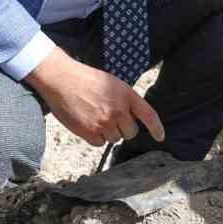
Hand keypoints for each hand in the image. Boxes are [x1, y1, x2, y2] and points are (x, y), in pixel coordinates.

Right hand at [25, 48, 164, 146]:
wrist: (62, 80)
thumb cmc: (87, 80)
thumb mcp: (113, 84)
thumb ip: (125, 101)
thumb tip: (132, 119)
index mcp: (127, 95)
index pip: (149, 115)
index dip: (156, 128)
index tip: (160, 137)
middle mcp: (118, 110)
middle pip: (131, 133)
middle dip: (123, 128)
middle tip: (110, 117)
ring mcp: (104, 122)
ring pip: (115, 139)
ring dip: (108, 132)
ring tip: (95, 116)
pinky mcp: (89, 132)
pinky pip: (100, 144)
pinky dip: (95, 137)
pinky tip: (87, 123)